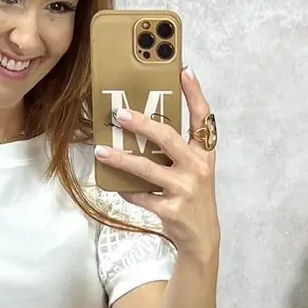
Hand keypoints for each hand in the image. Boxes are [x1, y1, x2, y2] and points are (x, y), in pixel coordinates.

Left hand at [94, 68, 219, 263]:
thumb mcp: (196, 170)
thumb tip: (146, 127)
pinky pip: (141, 196)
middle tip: (121, 114)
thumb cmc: (194, 197)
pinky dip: (126, 191)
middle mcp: (197, 168)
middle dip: (143, 124)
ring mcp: (185, 190)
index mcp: (205, 154)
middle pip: (167, 139)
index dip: (195, 94)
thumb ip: (179, 150)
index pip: (203, 118)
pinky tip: (114, 185)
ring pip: (147, 169)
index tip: (183, 71)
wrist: (202, 236)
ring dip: (121, 159)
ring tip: (102, 151)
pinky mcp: (171, 210)